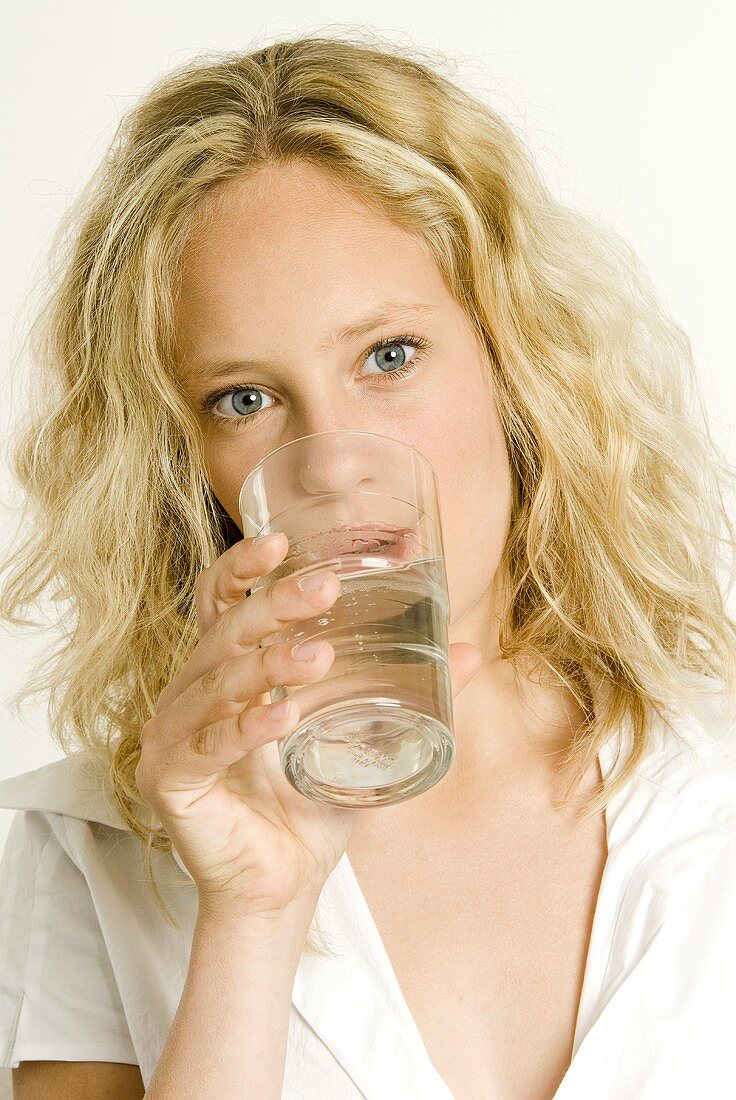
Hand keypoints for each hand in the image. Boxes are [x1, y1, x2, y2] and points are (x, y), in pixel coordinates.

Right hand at [135, 533, 481, 921]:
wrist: (284, 888)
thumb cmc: (312, 808)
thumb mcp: (362, 737)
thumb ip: (405, 693)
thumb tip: (469, 653)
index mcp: (223, 673)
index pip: (220, 604)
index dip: (241, 569)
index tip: (281, 544)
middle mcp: (189, 695)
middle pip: (224, 634)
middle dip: (273, 607)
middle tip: (325, 591)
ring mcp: (171, 736)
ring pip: (216, 684)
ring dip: (268, 666)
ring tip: (321, 659)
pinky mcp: (168, 780)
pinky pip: (207, 745)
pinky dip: (245, 729)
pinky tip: (283, 716)